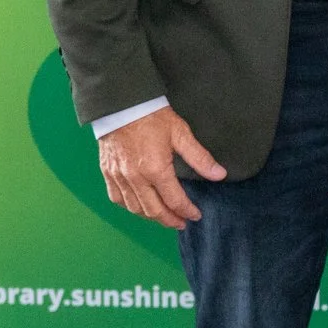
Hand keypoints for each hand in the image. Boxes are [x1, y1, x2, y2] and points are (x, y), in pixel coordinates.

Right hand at [98, 104, 227, 229]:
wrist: (121, 104)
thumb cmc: (152, 116)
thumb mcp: (181, 134)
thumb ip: (200, 158)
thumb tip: (220, 174)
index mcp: (155, 170)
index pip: (174, 201)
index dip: (187, 211)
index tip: (195, 215)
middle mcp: (135, 178)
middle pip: (154, 211)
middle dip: (170, 220)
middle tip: (181, 223)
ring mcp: (119, 177)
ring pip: (135, 208)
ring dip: (151, 217)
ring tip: (164, 217)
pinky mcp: (107, 173)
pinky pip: (117, 199)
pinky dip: (129, 207)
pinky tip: (139, 207)